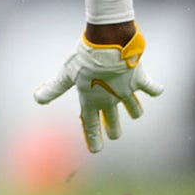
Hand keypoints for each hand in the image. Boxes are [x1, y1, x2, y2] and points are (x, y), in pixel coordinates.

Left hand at [34, 27, 162, 152]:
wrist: (108, 44)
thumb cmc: (84, 58)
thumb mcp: (66, 73)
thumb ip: (54, 88)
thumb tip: (37, 99)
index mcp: (91, 99)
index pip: (90, 125)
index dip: (92, 138)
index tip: (96, 150)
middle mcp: (110, 99)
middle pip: (114, 122)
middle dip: (113, 129)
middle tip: (114, 134)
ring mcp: (127, 92)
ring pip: (135, 110)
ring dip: (134, 112)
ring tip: (134, 113)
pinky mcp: (140, 80)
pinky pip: (152, 88)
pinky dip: (155, 90)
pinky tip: (157, 91)